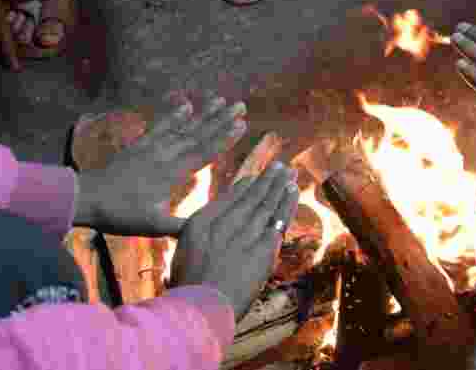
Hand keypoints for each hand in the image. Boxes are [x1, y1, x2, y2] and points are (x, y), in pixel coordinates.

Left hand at [74, 96, 246, 235]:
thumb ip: (181, 225)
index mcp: (172, 173)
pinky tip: (186, 106)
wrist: (88, 198)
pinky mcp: (140, 145)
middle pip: (198, 134)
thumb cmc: (121, 214)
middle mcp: (165, 155)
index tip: (241, 124)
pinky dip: (174, 116)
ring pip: (183, 128)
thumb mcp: (153, 225)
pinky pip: (160, 127)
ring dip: (203, 114)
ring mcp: (152, 147)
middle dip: (220, 119)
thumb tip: (211, 226)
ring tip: (220, 100)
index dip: (224, 138)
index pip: (204, 152)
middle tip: (240, 106)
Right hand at [171, 162, 298, 318]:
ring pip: (266, 204)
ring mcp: (244, 235)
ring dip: (280, 186)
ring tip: (290, 173)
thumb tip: (204, 223)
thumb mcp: (182, 254)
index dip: (245, 186)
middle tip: (281, 167)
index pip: (228, 199)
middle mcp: (224, 223)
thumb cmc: (187, 288)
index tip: (256, 177)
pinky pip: (278, 221)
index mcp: (200, 223)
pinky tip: (293, 192)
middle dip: (267, 180)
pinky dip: (286, 204)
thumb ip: (195, 234)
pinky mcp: (263, 249)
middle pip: (250, 197)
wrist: (199, 308)